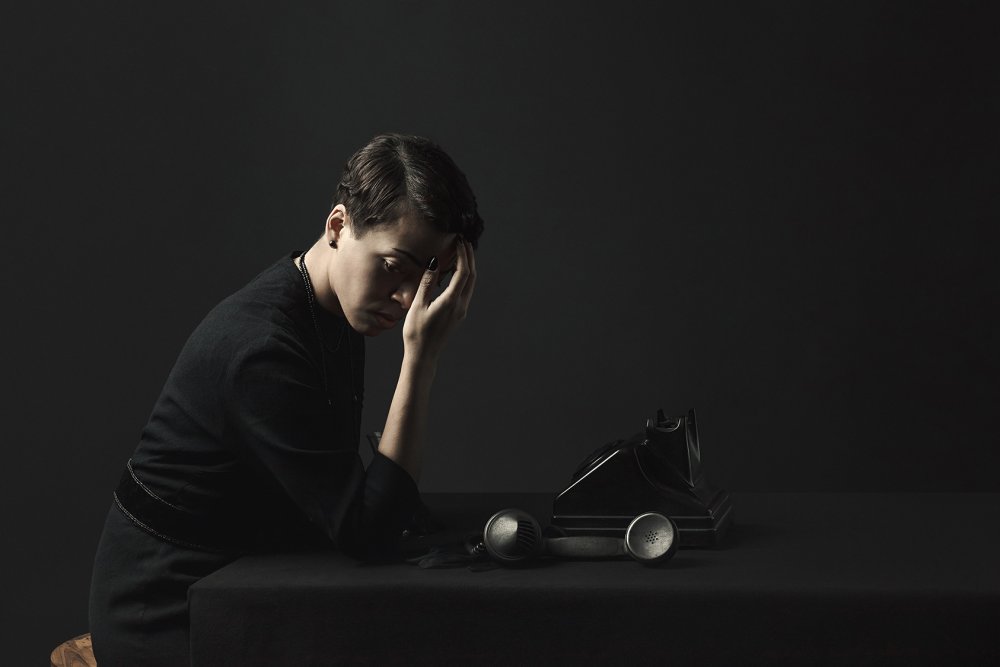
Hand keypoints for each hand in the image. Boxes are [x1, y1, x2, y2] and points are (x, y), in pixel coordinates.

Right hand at [402, 237, 476, 362]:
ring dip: (468, 267)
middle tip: (464, 242)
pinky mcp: (458, 314)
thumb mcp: (418, 305)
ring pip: (471, 284)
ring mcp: (461, 311)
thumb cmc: (416, 332)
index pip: (463, 272)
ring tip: (463, 253)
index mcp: (451, 302)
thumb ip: (427, 283)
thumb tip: (434, 262)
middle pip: (471, 276)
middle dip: (469, 257)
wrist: (423, 354)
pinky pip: (466, 291)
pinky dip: (465, 277)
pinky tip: (457, 272)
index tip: (459, 241)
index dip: (463, 255)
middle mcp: (460, 306)